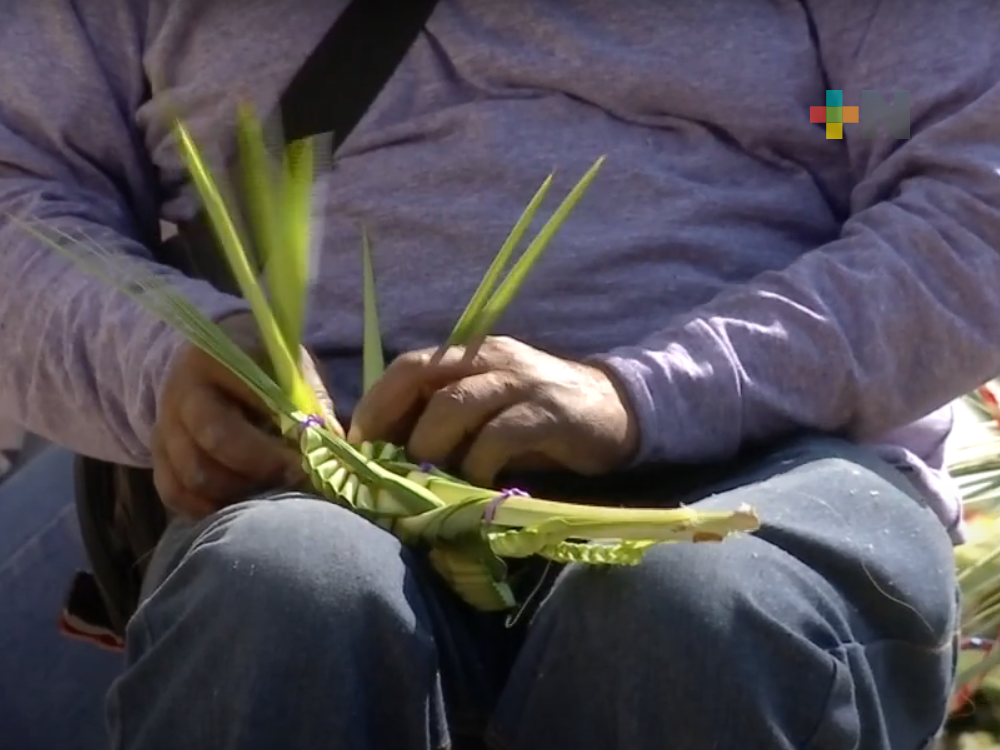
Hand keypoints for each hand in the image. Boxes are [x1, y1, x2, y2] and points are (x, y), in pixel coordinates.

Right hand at [151, 312, 342, 518]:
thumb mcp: (289, 367)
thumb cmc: (263, 365)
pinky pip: (173, 492)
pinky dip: (205, 508)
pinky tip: (238, 508)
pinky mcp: (158, 455)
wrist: (214, 357)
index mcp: (217, 360)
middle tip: (293, 478)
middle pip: (216, 441)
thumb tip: (335, 443)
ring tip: (271, 494)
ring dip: (236, 493)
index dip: (279, 437)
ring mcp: (165, 426)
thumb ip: (310, 400)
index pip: (247, 400)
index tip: (308, 458)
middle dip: (260, 467)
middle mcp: (182, 393)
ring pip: (193, 475)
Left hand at [349, 336, 638, 486]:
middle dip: (392, 425)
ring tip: (426, 482)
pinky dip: (478, 464)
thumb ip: (447, 423)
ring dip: (430, 447)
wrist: (617, 411)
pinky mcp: (547, 412)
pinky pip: (499, 436)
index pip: (407, 367)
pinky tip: (477, 487)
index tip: (357, 448)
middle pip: (420, 376)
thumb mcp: (488, 412)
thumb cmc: (540, 420)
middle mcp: (489, 358)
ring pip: (454, 404)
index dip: (376, 405)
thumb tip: (392, 459)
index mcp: (469, 355)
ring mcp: (519, 382)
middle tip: (382, 469)